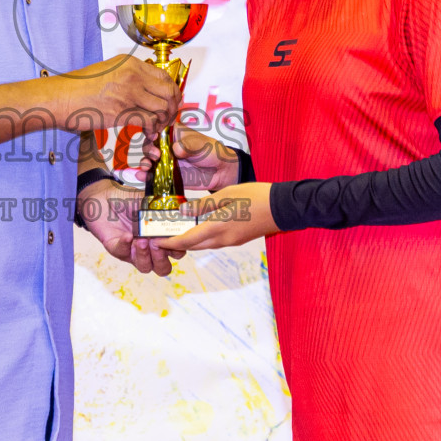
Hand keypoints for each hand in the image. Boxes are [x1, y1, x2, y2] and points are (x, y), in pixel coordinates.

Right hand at [55, 55, 180, 132]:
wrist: (60, 97)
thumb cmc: (78, 88)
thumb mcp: (108, 71)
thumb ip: (128, 77)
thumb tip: (145, 89)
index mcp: (130, 63)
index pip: (164, 76)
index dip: (171, 92)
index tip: (168, 103)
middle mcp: (133, 75)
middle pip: (169, 91)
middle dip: (172, 107)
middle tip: (165, 118)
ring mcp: (128, 93)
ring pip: (162, 107)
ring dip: (162, 121)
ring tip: (155, 127)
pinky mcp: (122, 111)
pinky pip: (149, 121)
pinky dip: (152, 130)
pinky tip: (147, 133)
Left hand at [79, 179, 184, 276]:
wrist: (106, 198)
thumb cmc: (129, 200)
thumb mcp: (150, 202)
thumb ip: (163, 208)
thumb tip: (179, 211)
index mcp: (161, 238)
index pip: (177, 252)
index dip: (178, 248)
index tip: (174, 237)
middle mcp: (149, 249)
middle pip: (162, 268)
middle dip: (162, 259)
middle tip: (157, 243)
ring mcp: (133, 251)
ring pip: (145, 266)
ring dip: (145, 255)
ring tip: (142, 239)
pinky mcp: (117, 249)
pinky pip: (122, 253)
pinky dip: (126, 244)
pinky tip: (128, 235)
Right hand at [139, 125, 242, 191]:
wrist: (220, 172)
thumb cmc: (212, 151)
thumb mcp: (202, 144)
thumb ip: (189, 146)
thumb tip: (176, 149)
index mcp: (174, 133)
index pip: (158, 129)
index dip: (152, 132)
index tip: (153, 137)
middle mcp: (167, 146)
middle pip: (150, 144)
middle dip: (148, 149)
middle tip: (155, 155)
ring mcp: (165, 161)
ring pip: (149, 159)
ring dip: (144, 162)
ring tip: (147, 167)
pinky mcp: (166, 175)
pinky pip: (154, 175)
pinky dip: (146, 176)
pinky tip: (142, 176)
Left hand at [154, 183, 277, 251]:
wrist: (284, 208)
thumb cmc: (256, 196)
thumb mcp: (226, 194)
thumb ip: (203, 204)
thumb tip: (182, 211)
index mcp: (217, 228)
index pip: (187, 240)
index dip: (169, 243)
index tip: (156, 241)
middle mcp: (223, 240)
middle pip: (194, 246)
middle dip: (177, 243)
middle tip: (163, 235)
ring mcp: (232, 241)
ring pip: (204, 245)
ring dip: (190, 241)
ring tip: (177, 230)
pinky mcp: (238, 239)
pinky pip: (215, 242)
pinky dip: (202, 237)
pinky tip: (199, 226)